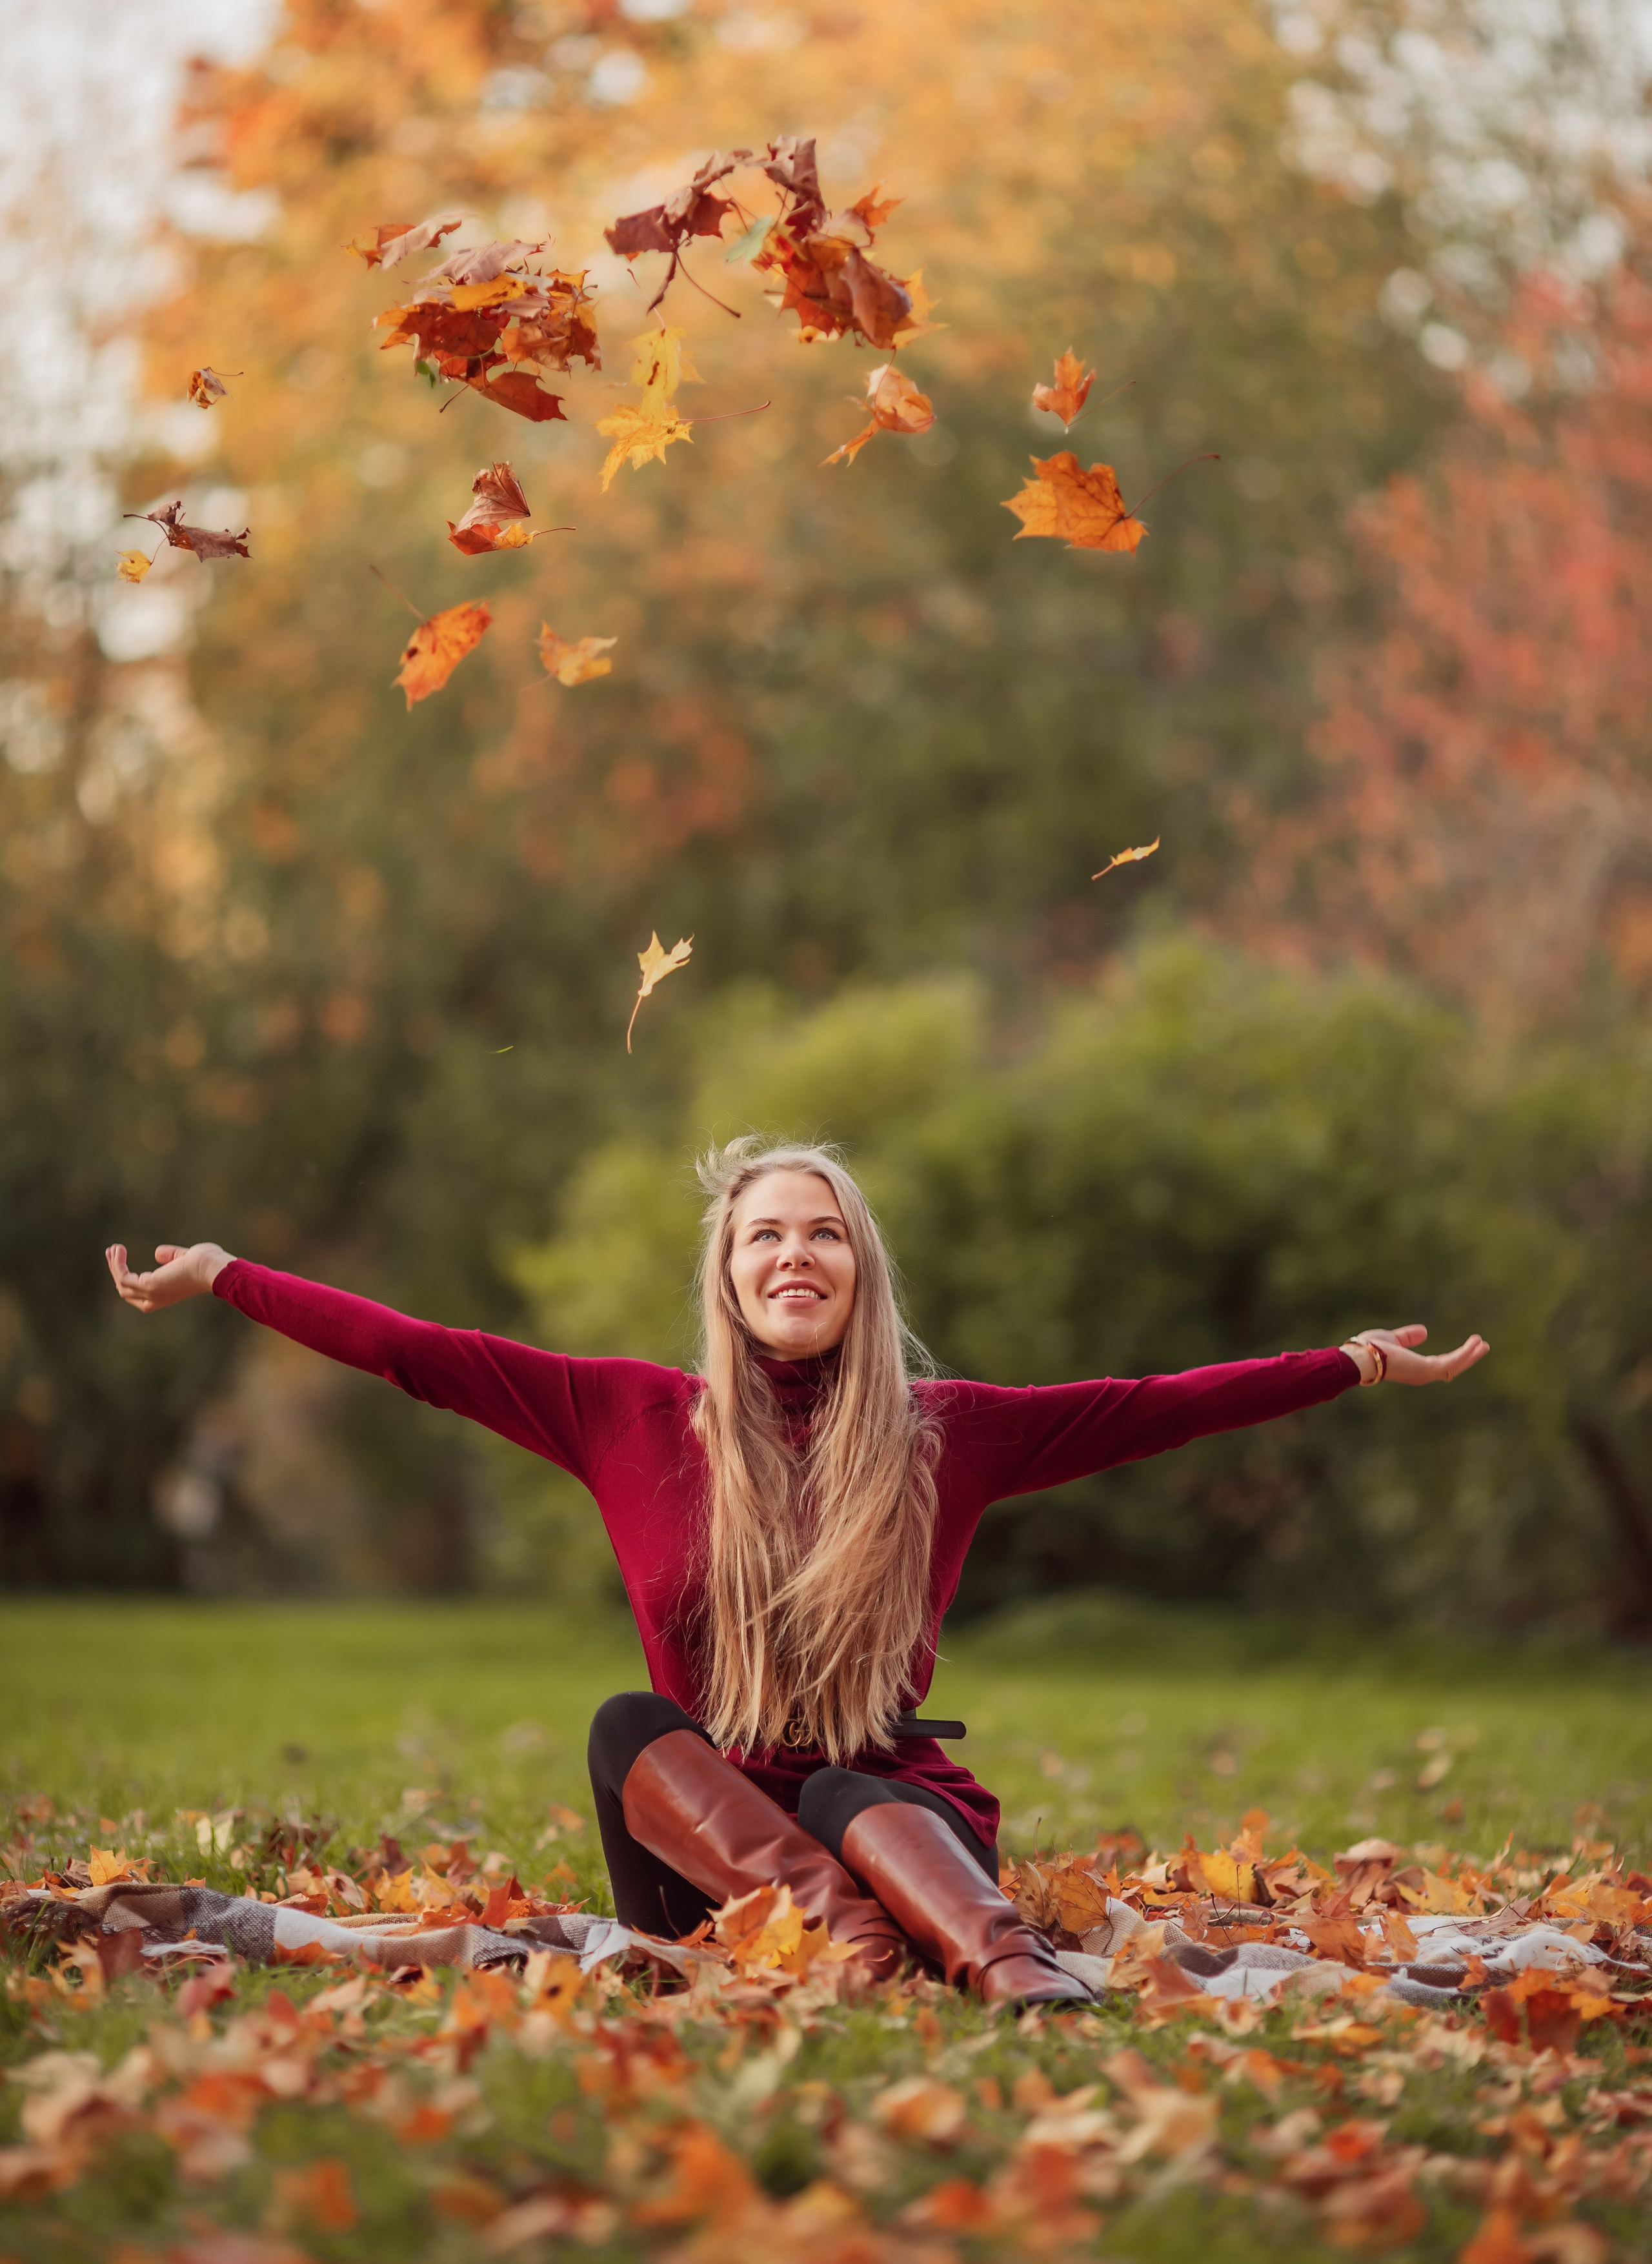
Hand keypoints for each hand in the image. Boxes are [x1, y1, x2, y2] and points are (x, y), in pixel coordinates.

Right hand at [106, 1242, 232, 1314]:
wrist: (214, 1268)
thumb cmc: (207, 1263)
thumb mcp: (185, 1258)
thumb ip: (172, 1256)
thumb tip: (157, 1253)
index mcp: (164, 1295)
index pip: (138, 1293)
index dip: (127, 1276)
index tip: (121, 1257)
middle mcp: (155, 1300)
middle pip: (126, 1290)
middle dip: (117, 1270)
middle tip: (112, 1252)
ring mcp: (151, 1295)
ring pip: (122, 1284)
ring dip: (114, 1265)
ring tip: (113, 1248)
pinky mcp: (148, 1286)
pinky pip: (123, 1277)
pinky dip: (117, 1264)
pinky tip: (119, 1249)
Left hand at [1344, 1323, 1488, 1385]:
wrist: (1360, 1356)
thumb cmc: (1370, 1349)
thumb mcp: (1393, 1339)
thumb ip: (1408, 1337)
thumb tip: (1425, 1332)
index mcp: (1414, 1369)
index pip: (1439, 1364)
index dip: (1454, 1356)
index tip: (1467, 1347)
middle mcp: (1422, 1375)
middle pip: (1452, 1368)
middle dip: (1467, 1357)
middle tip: (1482, 1346)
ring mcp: (1426, 1374)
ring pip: (1455, 1366)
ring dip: (1470, 1354)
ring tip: (1483, 1343)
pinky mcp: (1428, 1369)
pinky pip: (1453, 1362)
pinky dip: (1466, 1353)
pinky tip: (1475, 1343)